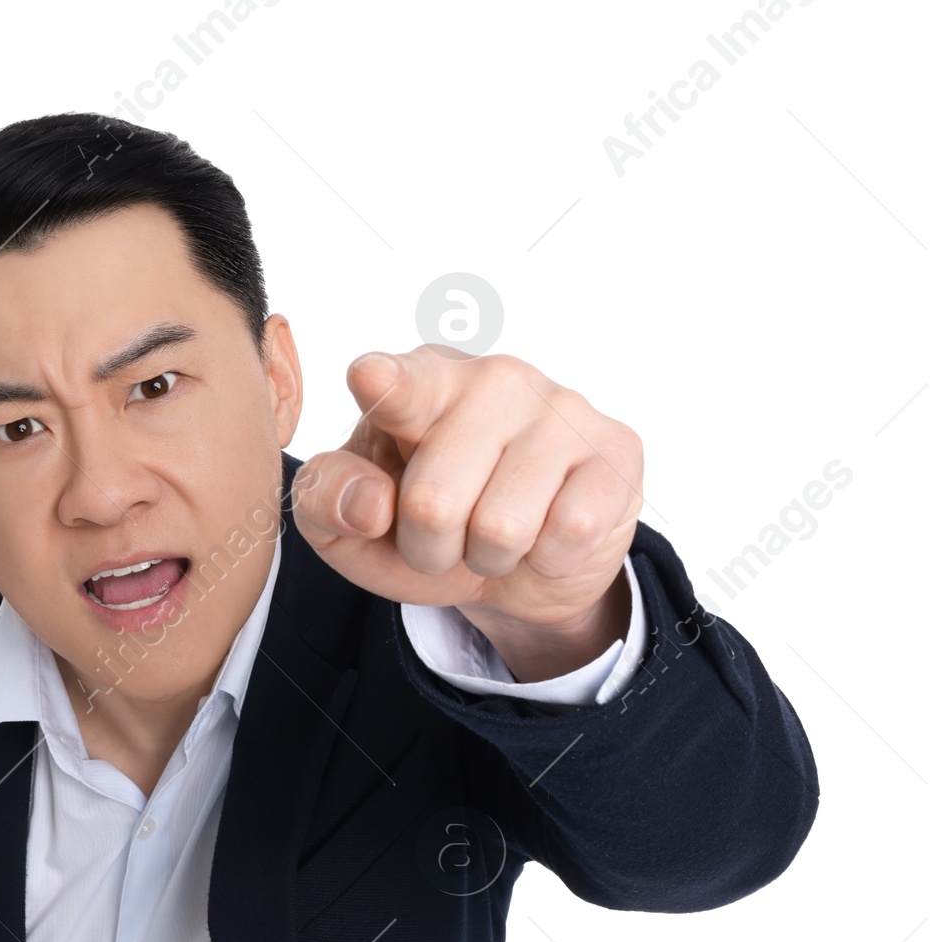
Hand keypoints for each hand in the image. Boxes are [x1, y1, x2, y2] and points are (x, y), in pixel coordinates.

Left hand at [292, 347, 643, 681]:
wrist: (521, 564)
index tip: (372, 379)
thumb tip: (370, 504)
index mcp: (422, 381)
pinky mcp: (615, 451)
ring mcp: (561, 407)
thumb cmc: (431, 526)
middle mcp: (494, 377)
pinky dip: (546, 560)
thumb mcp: (356, 526)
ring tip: (494, 536)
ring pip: (501, 529)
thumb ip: (326, 502)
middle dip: (429, 548)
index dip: (385, 388)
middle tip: (444, 535)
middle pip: (433, 503)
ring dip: (488, 558)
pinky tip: (548, 532)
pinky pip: (567, 536)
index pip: (400, 384)